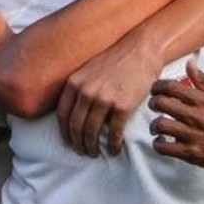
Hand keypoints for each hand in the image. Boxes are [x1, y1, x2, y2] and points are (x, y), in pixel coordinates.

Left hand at [57, 39, 162, 156]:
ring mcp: (104, 100)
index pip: (62, 114)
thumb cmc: (116, 60)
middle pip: (75, 126)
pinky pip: (114, 132)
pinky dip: (113, 145)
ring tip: (94, 152)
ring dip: (92, 146)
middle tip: (82, 151)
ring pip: (92, 132)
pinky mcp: (123, 106)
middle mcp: (86, 92)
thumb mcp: (88, 69)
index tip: (68, 141)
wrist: (141, 51)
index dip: (64, 132)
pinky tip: (114, 150)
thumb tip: (74, 111)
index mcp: (75, 83)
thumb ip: (78, 88)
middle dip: (77, 143)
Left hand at [148, 60, 203, 171]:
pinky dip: (158, 143)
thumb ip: (202, 81)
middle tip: (155, 105)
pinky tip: (162, 140)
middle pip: (162, 103)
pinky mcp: (189, 153)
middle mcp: (198, 117)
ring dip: (154, 125)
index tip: (156, 89)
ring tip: (157, 125)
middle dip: (153, 103)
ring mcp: (192, 136)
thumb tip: (189, 64)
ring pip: (161, 125)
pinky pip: (163, 147)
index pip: (173, 87)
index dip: (159, 86)